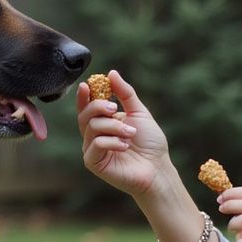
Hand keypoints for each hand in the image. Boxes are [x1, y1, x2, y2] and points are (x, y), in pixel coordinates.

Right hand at [76, 70, 172, 197]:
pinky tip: (125, 147)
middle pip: (85, 115)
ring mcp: (92, 149)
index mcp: (103, 122)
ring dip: (114, 127)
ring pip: (92, 127)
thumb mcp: (139, 112)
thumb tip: (111, 73)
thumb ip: (125, 93)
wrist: (158, 168)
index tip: (87, 85)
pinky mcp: (93, 162)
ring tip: (131, 134)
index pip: (87, 107)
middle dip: (99, 107)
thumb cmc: (150, 143)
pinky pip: (95, 144)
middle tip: (115, 108)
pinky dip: (111, 142)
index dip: (84, 96)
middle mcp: (94, 135)